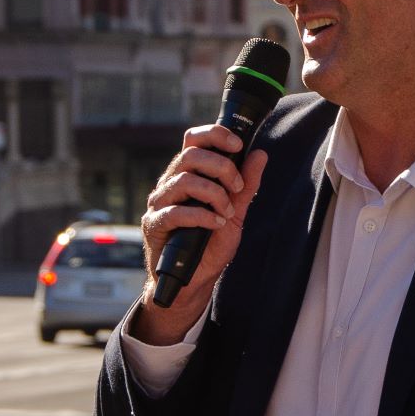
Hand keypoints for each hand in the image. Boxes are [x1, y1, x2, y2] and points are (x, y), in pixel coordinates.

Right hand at [127, 125, 269, 345]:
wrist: (193, 280)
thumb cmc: (210, 244)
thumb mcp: (235, 212)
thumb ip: (246, 185)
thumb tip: (260, 154)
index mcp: (187, 175)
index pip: (193, 140)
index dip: (215, 135)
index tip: (238, 145)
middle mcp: (170, 184)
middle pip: (190, 155)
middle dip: (222, 167)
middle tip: (238, 188)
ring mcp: (159, 203)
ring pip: (184, 180)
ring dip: (214, 194)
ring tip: (226, 213)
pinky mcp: (154, 225)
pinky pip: (175, 212)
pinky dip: (201, 216)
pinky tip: (216, 224)